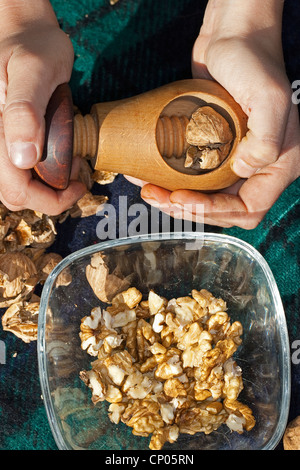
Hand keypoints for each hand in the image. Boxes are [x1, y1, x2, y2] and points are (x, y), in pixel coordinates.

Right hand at [0, 0, 85, 214]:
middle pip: (14, 194)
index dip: (51, 199)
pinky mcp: (6, 140)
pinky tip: (58, 156)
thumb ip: (25, 111)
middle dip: (50, 195)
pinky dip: (41, 174)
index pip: (16, 190)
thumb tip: (23, 157)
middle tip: (75, 175)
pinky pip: (19, 170)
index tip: (77, 185)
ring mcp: (0, 141)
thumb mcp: (35, 70)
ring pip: (16, 186)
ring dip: (46, 186)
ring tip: (68, 164)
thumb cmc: (34, 46)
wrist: (27, 33)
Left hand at [132, 0, 299, 228]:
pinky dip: (169, 180)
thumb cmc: (252, 60)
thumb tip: (244, 171)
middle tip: (158, 199)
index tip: (181, 199)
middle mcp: (256, 166)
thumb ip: (266, 140)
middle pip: (222, 208)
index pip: (247, 208)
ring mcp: (233, 158)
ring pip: (204, 196)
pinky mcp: (211, 148)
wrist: (232, 34)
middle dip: (189, 210)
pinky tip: (147, 175)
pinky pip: (191, 175)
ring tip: (148, 191)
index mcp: (278, 163)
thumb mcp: (268, 97)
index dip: (213, 211)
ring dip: (174, 201)